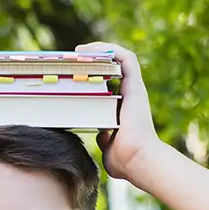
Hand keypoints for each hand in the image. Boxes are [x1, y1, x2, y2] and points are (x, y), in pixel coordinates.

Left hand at [76, 42, 161, 181]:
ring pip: (120, 59)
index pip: (109, 85)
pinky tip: (91, 48)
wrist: (137, 160)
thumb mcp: (109, 148)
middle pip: (112, 68)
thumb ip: (105, 141)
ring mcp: (134, 90)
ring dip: (100, 50)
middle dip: (93, 60)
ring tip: (78, 51)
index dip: (93, 76)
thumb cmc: (125, 161)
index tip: (74, 74)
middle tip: (71, 60)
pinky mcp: (136, 86)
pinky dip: (110, 49)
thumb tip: (101, 138)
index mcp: (122, 109)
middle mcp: (130, 96)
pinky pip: (126, 58)